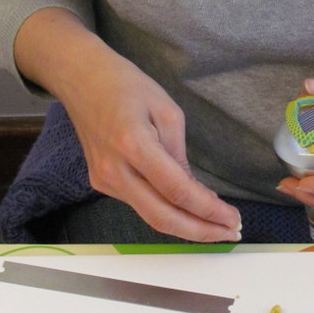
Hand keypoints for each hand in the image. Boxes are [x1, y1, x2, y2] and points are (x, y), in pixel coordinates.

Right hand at [14, 9, 241, 241]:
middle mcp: (115, 170)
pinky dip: (168, 212)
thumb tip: (196, 194)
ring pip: (151, 217)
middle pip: (163, 217)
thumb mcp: (167, 112)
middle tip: (232, 233)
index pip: (177, 191)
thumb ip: (180, 156)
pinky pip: (141, 205)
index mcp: (134, 144)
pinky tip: (190, 211)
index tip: (233, 219)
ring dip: (187, 226)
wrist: (80, 79)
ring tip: (217, 226)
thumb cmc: (126, 86)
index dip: (208, 211)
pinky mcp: (102, 184)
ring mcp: (105, 180)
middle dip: (201, 231)